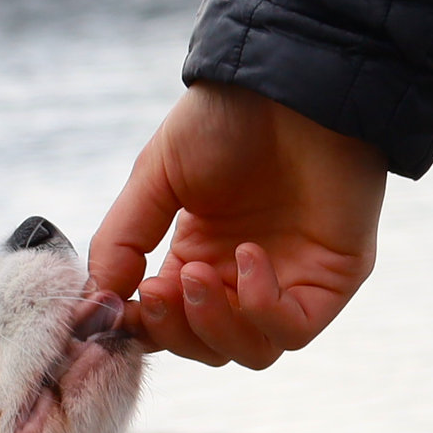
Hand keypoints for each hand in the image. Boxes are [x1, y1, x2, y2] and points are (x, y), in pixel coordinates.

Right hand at [89, 83, 386, 367]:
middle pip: (206, 348)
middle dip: (175, 330)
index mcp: (201, 258)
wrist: (292, 80)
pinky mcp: (332, 278)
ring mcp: (290, 280)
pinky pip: (294, 330)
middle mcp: (244, 277)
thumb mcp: (153, 177)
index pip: (169, 327)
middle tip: (157, 288)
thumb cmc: (227, 117)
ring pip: (250, 352)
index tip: (114, 311)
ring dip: (214, 325)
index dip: (143, 330)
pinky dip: (262, 308)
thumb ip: (123, 240)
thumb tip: (100, 302)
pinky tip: (248, 256)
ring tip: (197, 274)